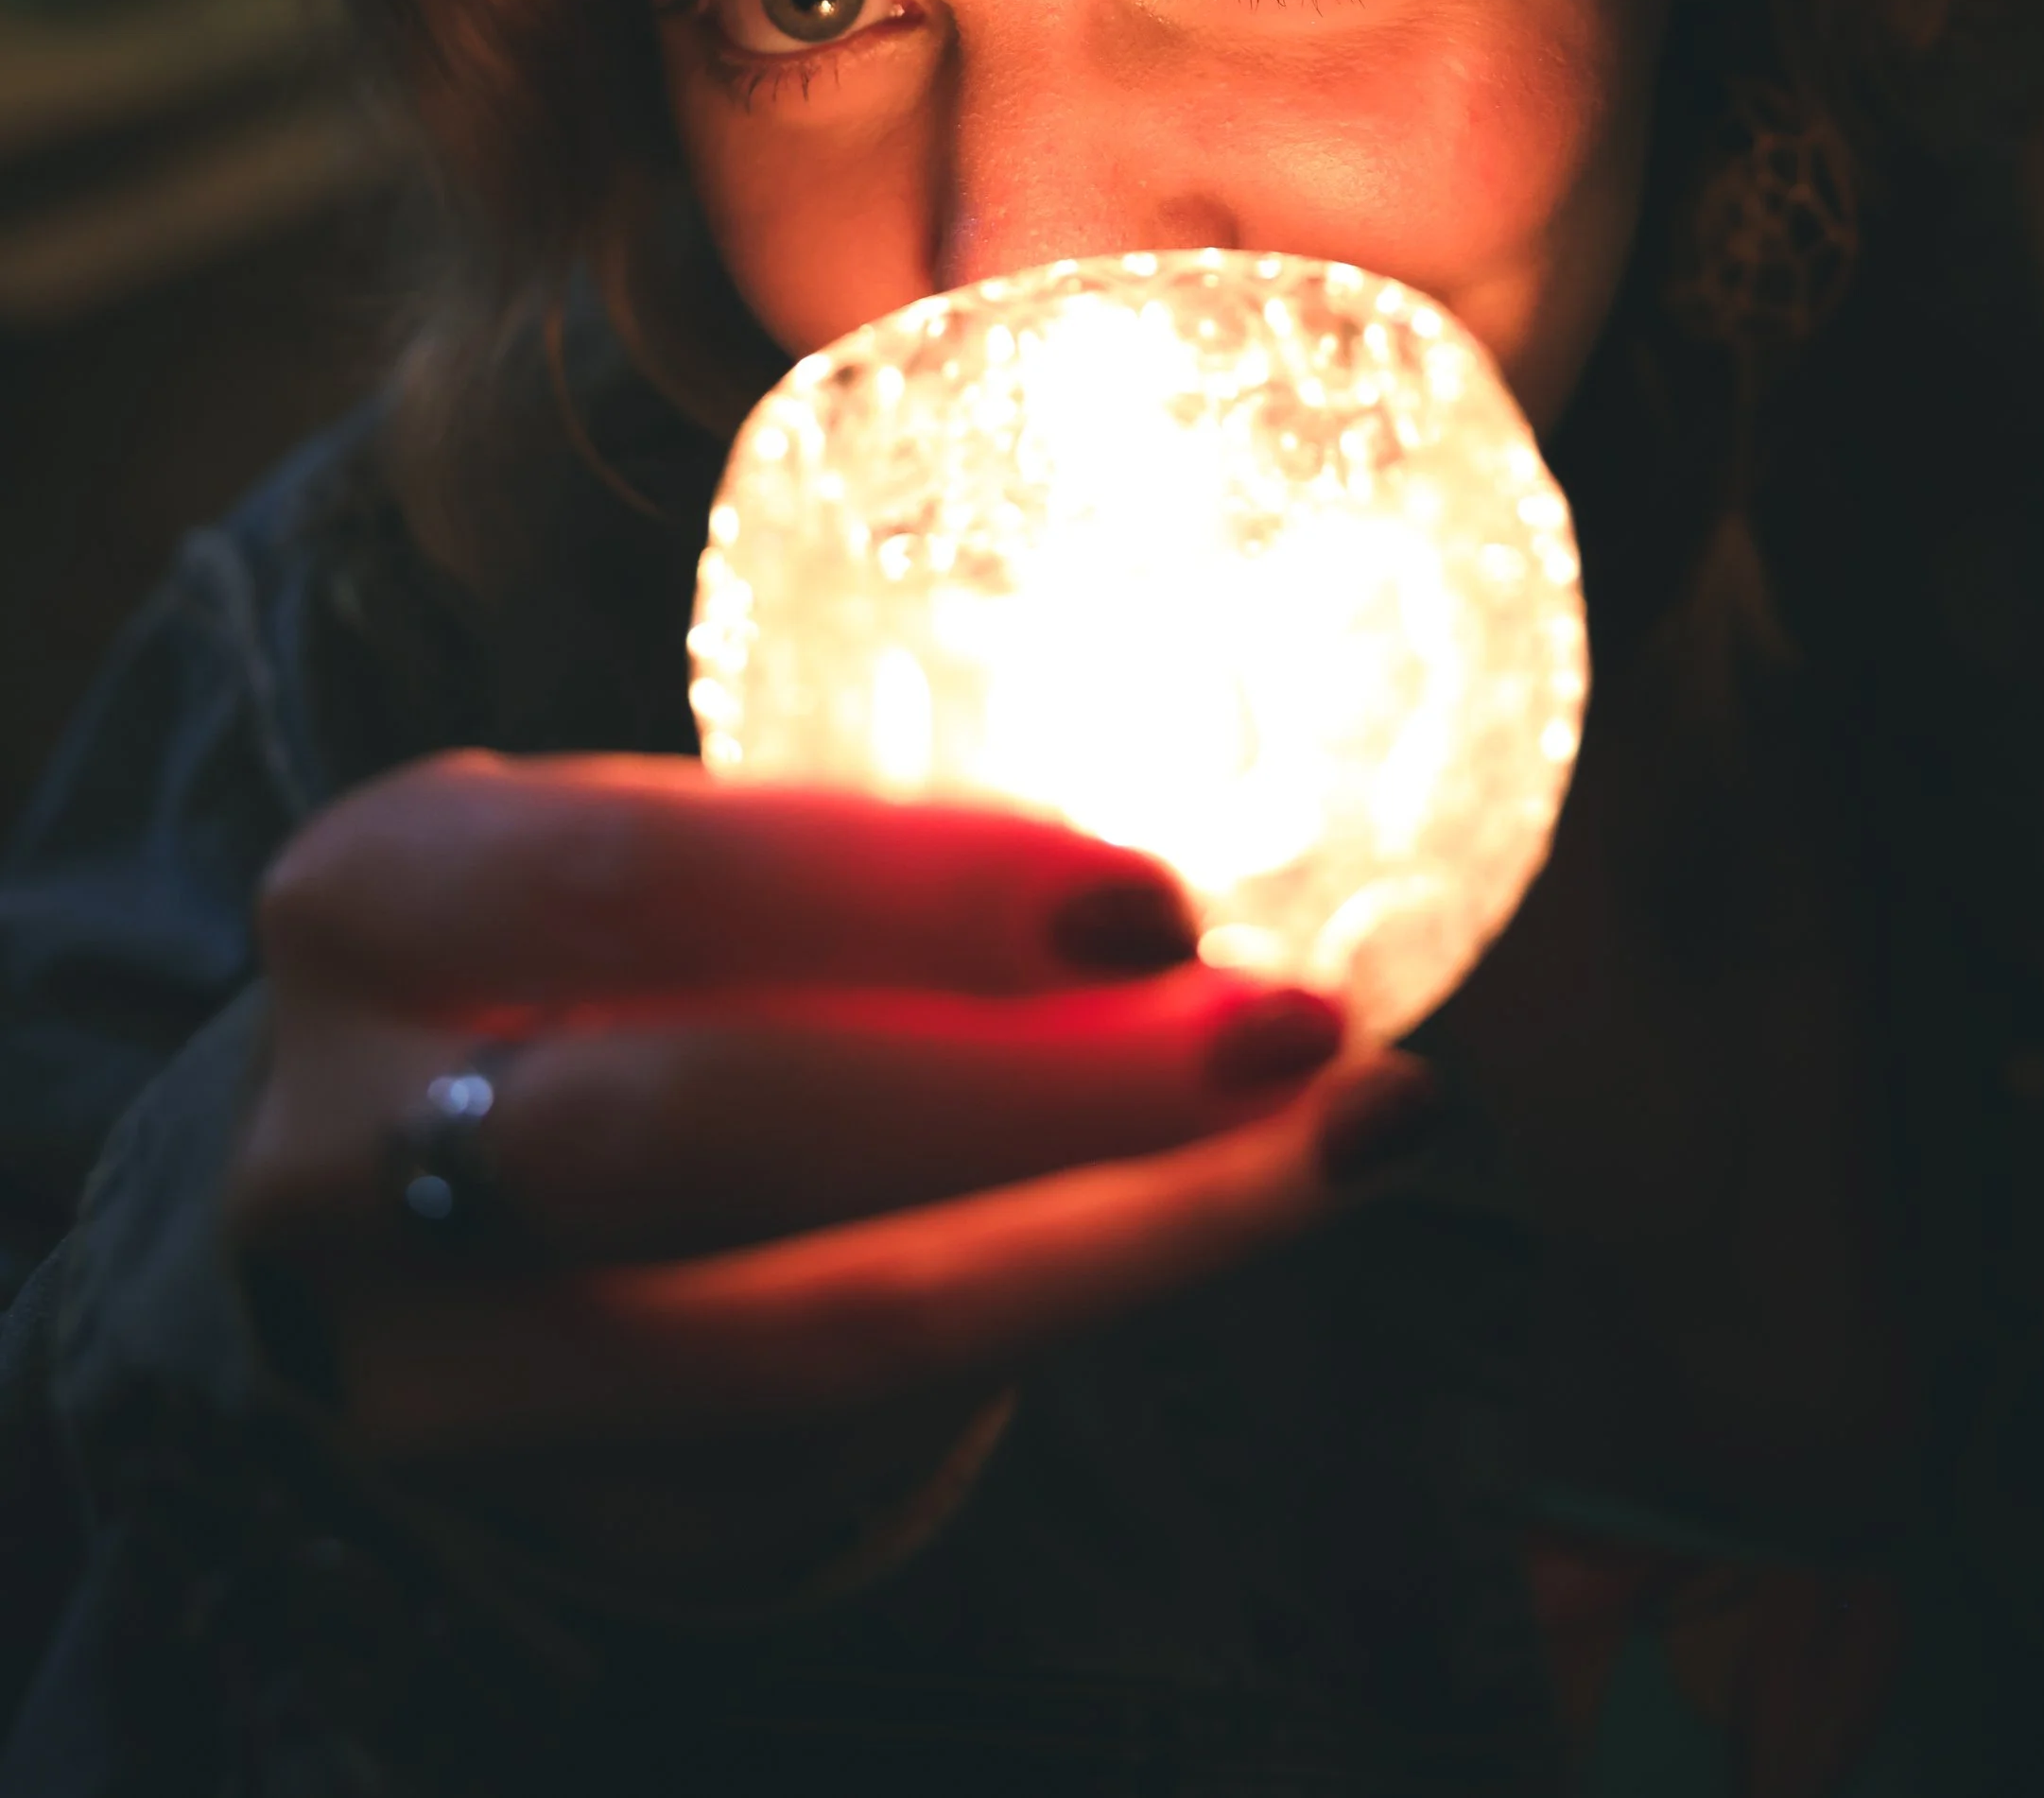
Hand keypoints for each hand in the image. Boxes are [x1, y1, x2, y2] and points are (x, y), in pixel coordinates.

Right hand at [231, 753, 1430, 1487]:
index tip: (1163, 898)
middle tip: (1300, 1036)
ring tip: (1339, 1142)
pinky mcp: (569, 1527)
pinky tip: (1192, 1233)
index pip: (652, 878)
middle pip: (709, 1126)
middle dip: (1039, 1088)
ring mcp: (437, 1373)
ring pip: (798, 1339)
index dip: (916, 889)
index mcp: (377, 901)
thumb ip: (863, 880)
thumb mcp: (675, 868)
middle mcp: (350, 1151)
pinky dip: (1052, 1332)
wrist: (442, 1198)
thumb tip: (1172, 915)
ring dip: (1115, 1238)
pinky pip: (845, 1454)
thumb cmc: (621, 966)